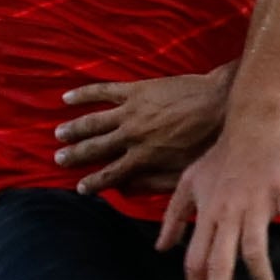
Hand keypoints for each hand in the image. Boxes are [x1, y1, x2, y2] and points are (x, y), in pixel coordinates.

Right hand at [56, 68, 231, 195]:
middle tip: (58, 160)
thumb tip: (130, 189)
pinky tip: (67, 98)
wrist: (220, 104)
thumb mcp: (184, 172)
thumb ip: (155, 183)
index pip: (110, 175)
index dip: (93, 183)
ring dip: (74, 129)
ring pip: (93, 122)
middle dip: (75, 156)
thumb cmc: (207, 141)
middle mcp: (131, 136)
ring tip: (58, 134)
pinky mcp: (135, 90)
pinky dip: (83, 94)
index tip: (80, 188)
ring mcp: (131, 112)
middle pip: (95, 148)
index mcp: (143, 158)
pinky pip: (103, 91)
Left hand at [158, 113, 279, 279]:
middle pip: (219, 266)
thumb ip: (174, 216)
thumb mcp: (189, 181)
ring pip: (254, 252)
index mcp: (207, 213)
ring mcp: (256, 202)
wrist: (254, 115)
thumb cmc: (224, 150)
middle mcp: (227, 212)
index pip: (195, 262)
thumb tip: (161, 249)